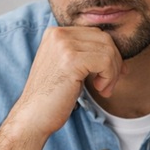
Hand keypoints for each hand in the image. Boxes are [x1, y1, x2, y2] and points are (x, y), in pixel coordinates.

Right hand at [7, 26, 123, 138]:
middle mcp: (58, 34)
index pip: (95, 34)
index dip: (109, 55)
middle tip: (108, 85)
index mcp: (55, 33)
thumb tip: (116, 51)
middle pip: (104, 39)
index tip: (110, 76)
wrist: (33, 116)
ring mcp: (63, 45)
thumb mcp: (67, 67)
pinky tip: (99, 90)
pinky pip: (106, 61)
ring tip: (103, 89)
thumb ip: (84, 53)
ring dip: (113, 73)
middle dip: (114, 63)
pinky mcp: (71, 59)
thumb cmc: (52, 97)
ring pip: (108, 50)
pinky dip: (109, 77)